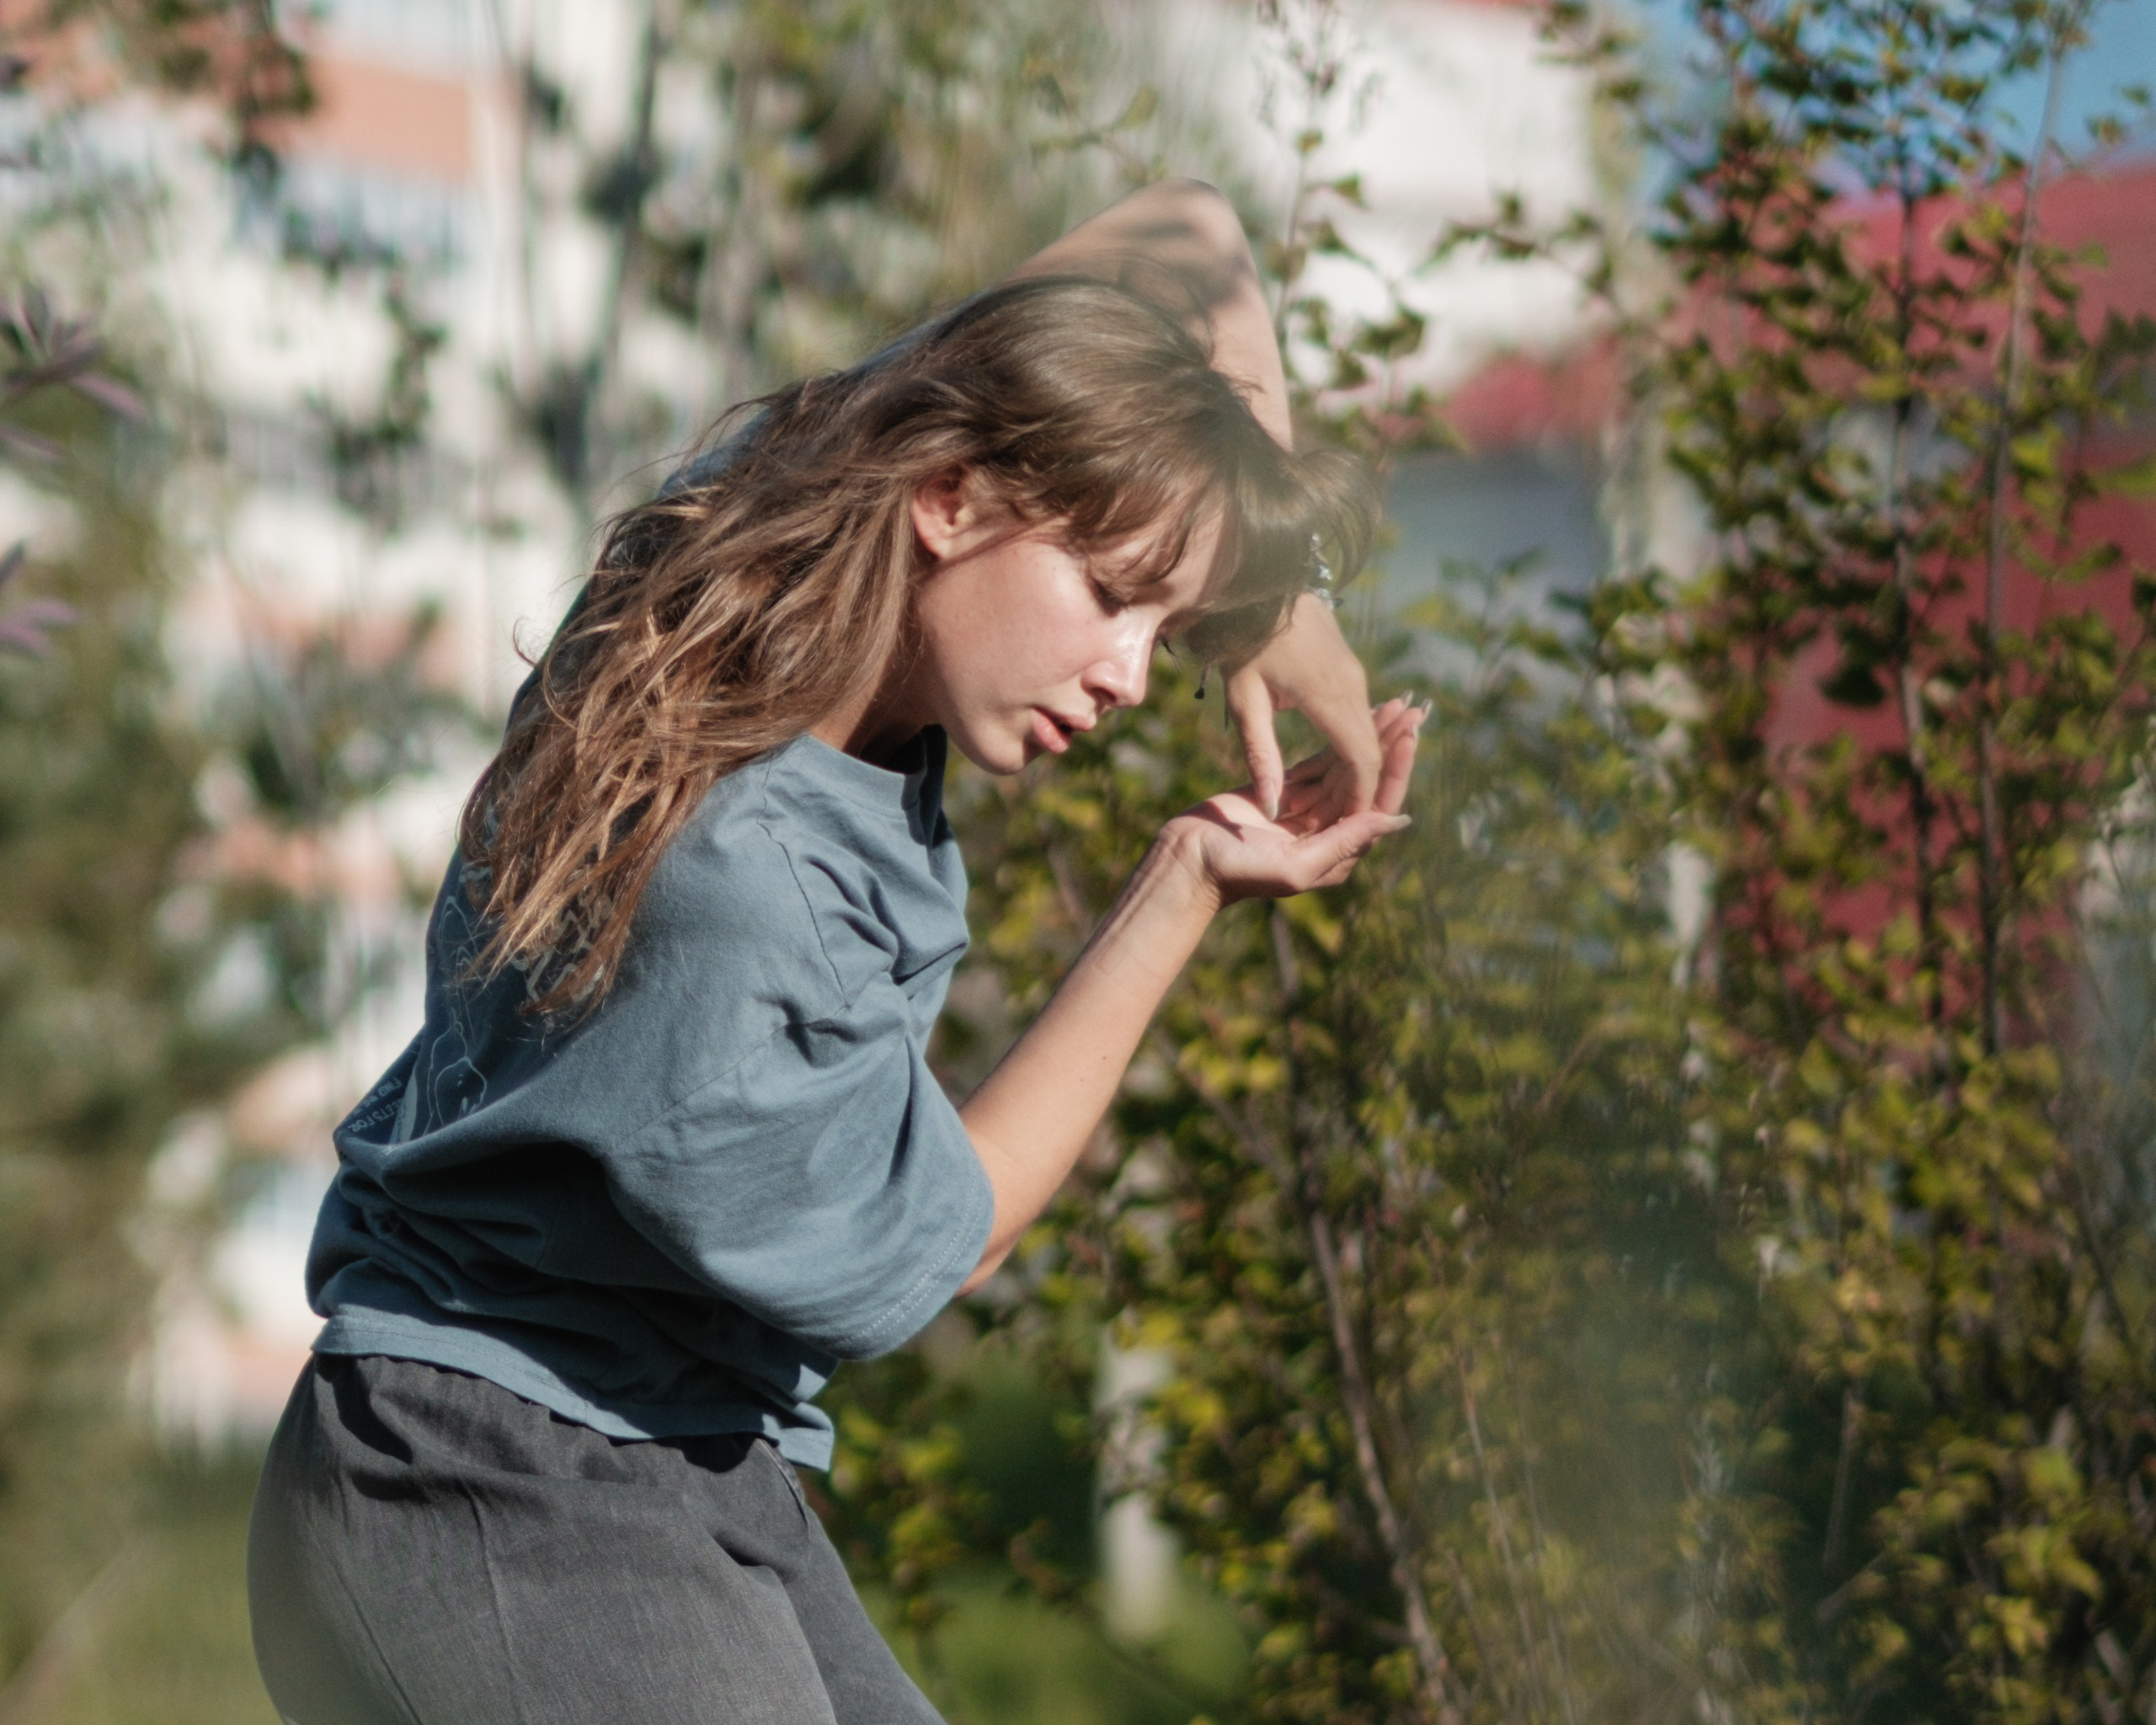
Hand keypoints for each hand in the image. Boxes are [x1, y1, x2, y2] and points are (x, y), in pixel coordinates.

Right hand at [1166, 698, 1422, 908]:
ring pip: (1347, 767)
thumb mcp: (1295, 865)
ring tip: (1392, 703)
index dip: (1397, 769)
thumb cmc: (1238, 871)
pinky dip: (1336, 739)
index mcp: (1340, 852)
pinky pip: (1320, 762)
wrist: (1189, 861)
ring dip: (1368, 736)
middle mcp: (1331, 831)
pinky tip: (1354, 713)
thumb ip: (1343, 843)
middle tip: (1413, 709)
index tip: (1409, 735)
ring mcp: (1309, 811)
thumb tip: (1396, 818)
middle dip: (1389, 746)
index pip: (1378, 805)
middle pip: (1368, 782)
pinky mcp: (1286, 791)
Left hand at [1225, 594, 1378, 819]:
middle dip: (1359, 791)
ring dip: (1356, 771)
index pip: (1362, 759)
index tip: (1347, 826)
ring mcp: (1356, 676)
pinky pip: (1360, 718)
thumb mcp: (1245, 700)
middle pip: (1371, 752)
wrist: (1262, 582)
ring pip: (1368, 736)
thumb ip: (1260, 754)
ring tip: (1335, 805)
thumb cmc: (1243, 639)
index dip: (1359, 797)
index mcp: (1329, 695)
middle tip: (1338, 825)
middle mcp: (1353, 686)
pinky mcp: (1350, 671)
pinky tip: (1335, 770)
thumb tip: (1271, 807)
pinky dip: (1351, 747)